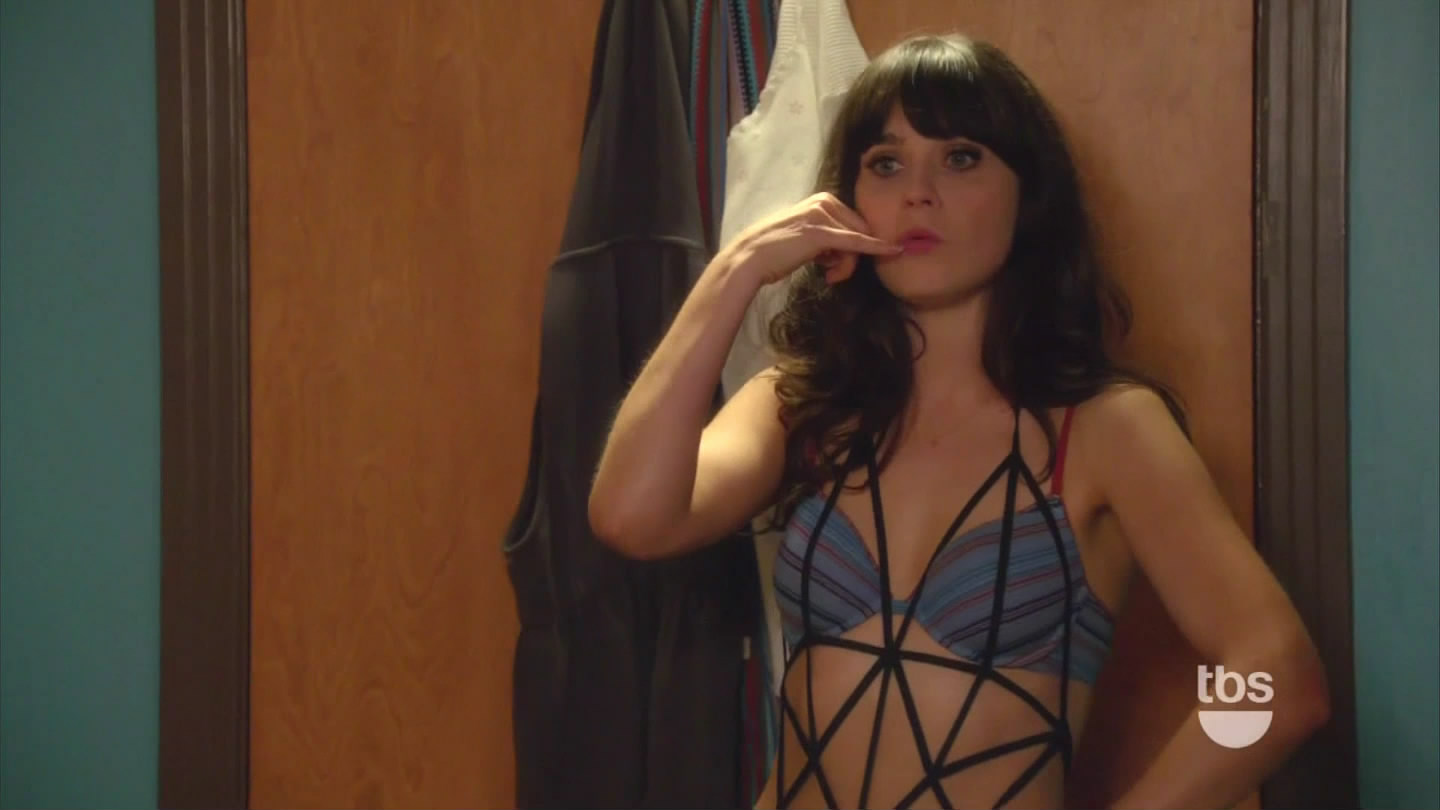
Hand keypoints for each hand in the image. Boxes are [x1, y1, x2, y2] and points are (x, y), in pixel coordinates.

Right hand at [722, 193, 901, 285]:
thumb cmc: (775, 252)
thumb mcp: (806, 237)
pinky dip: (876, 247)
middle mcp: (824, 201)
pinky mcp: (822, 232)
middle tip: (832, 276)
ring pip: (856, 241)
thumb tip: (846, 252)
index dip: (853, 248)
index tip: (838, 267)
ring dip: (846, 265)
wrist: (751, 258)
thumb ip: (828, 238)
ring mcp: (822, 215)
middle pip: (859, 230)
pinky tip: (892, 250)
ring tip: (828, 276)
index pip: (853, 223)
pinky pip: (856, 242)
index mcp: (822, 199)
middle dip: (851, 258)